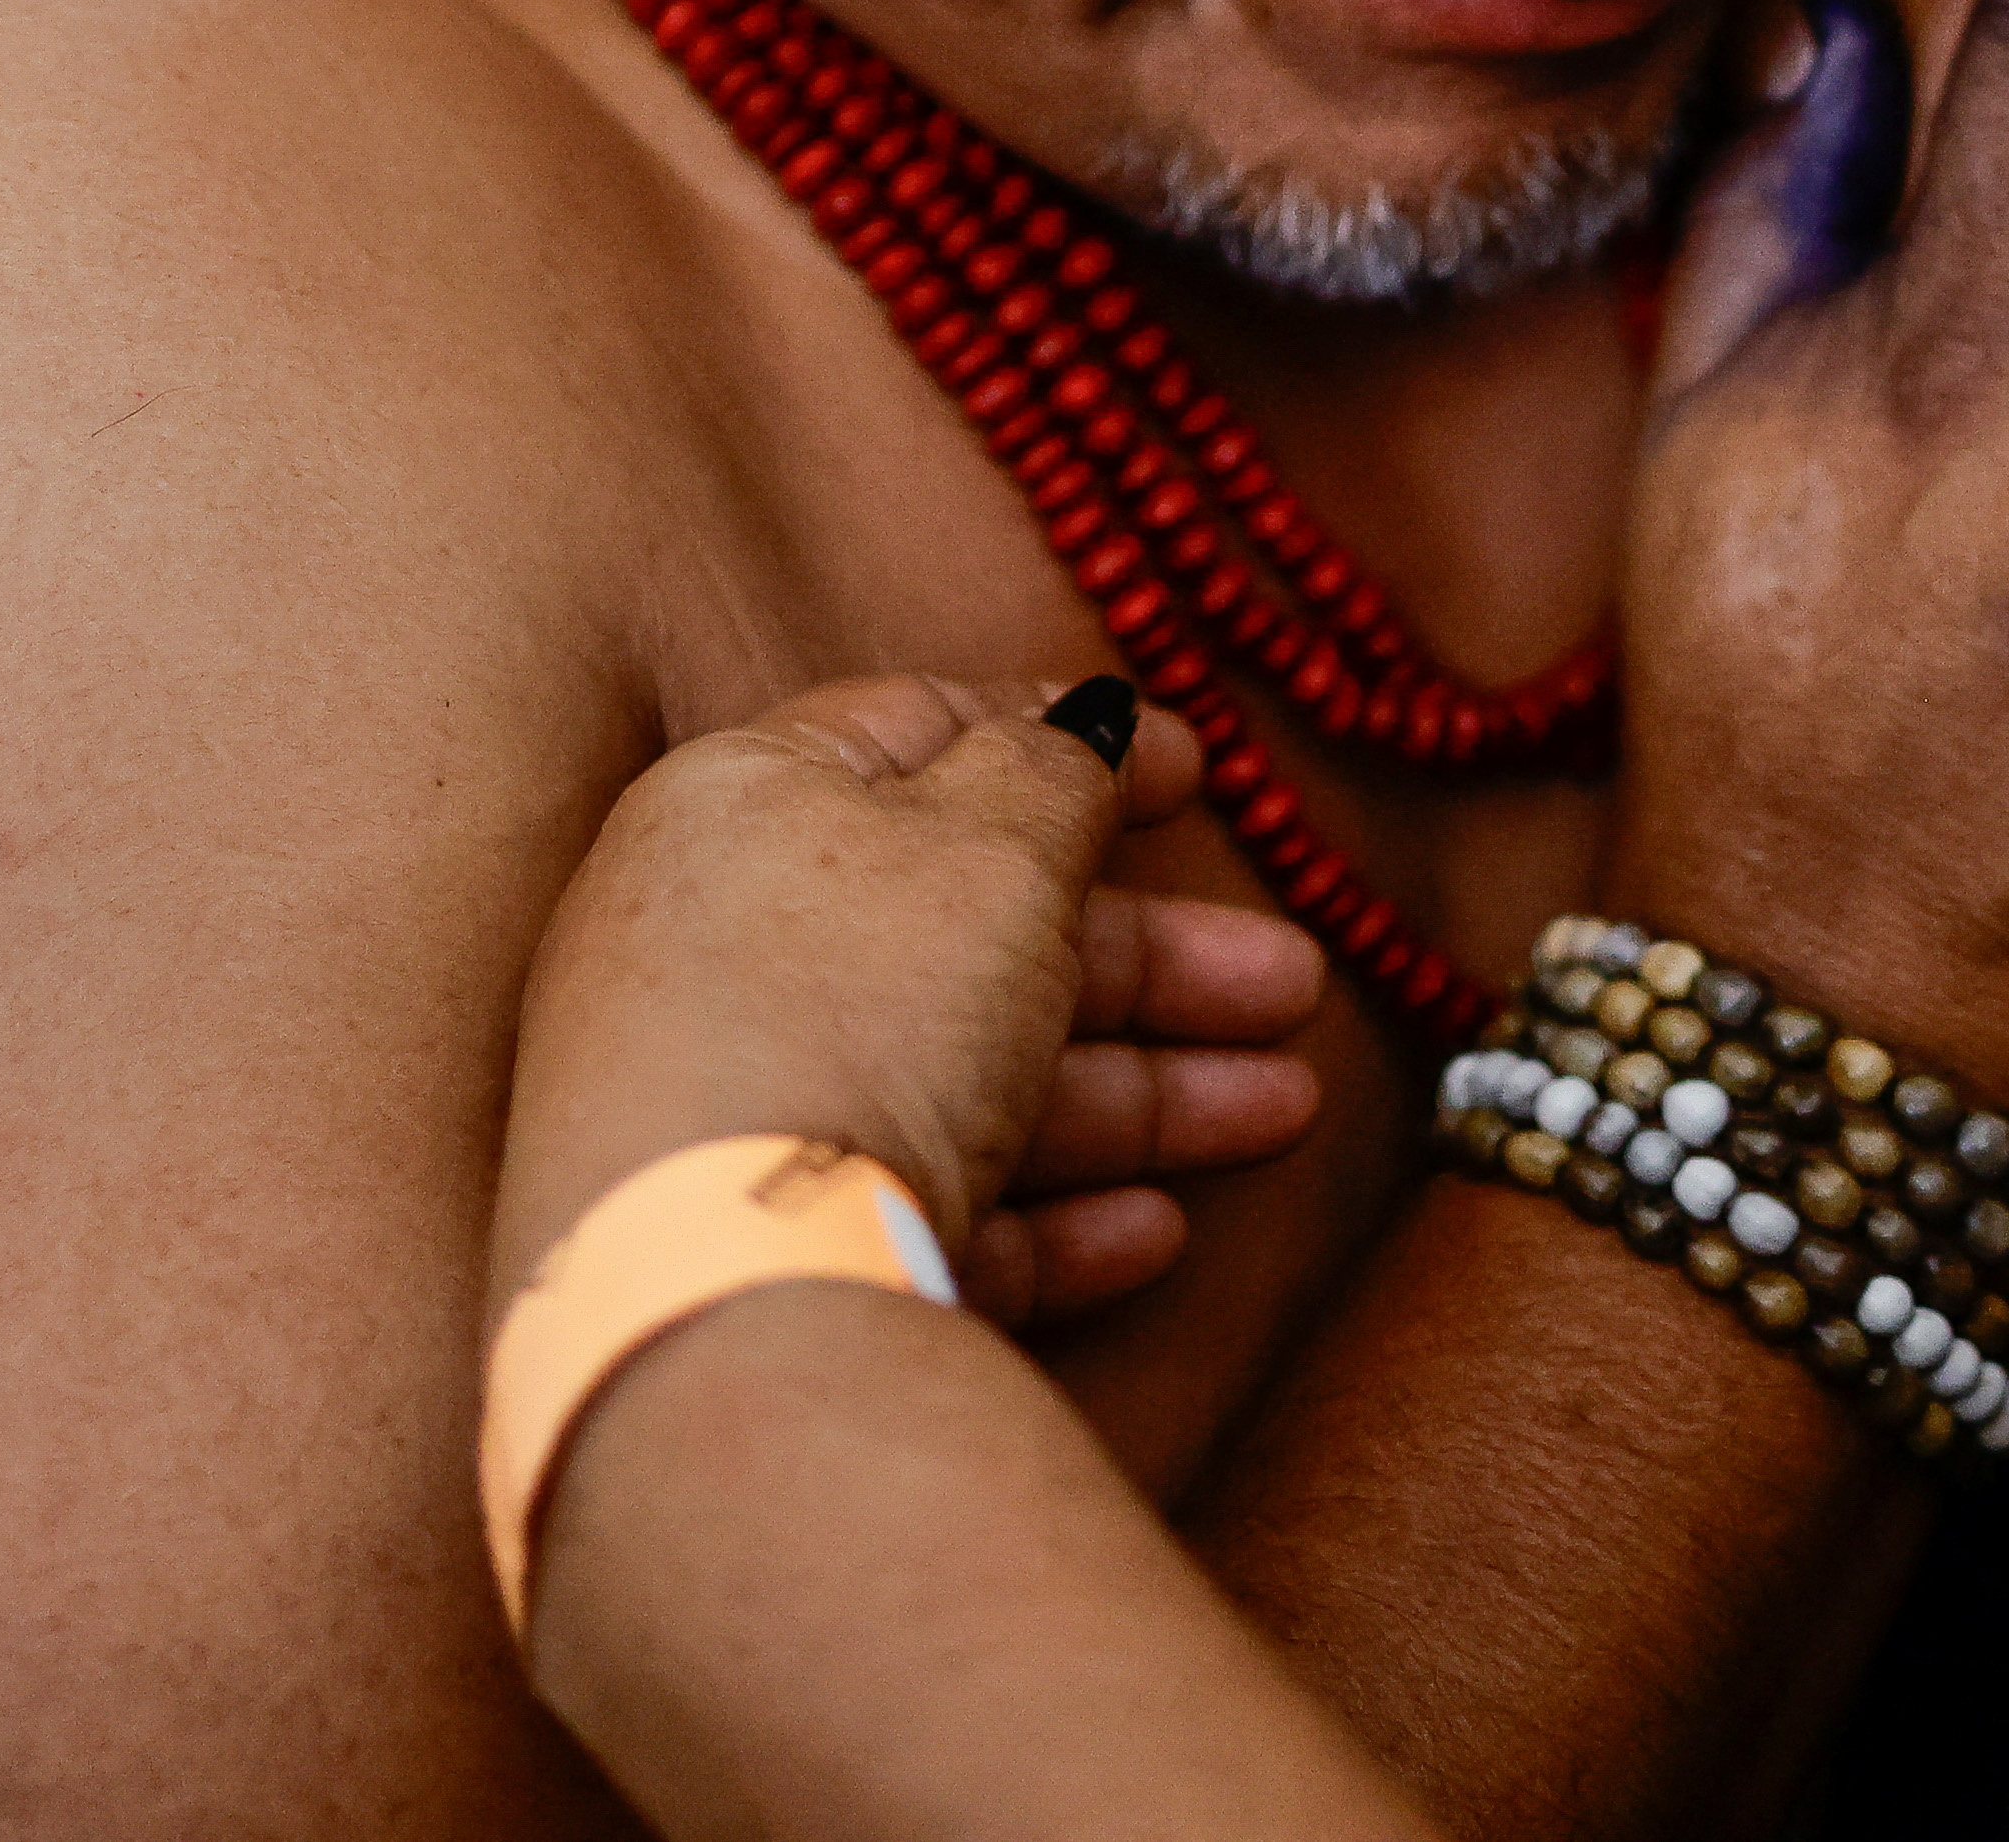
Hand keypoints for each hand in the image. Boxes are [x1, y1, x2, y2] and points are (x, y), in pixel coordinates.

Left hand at [494, 679, 1329, 1328]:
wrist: (717, 1290)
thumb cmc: (849, 1010)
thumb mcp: (992, 846)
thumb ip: (1055, 770)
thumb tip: (1081, 717)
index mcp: (749, 805)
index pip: (919, 737)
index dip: (1069, 743)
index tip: (1198, 772)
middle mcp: (727, 953)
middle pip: (975, 934)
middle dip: (1154, 964)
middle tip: (1290, 985)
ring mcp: (742, 1111)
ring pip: (974, 1081)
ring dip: (1144, 1095)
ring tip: (1283, 1111)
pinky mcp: (768, 1254)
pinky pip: (929, 1209)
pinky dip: (1052, 1214)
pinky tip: (1157, 1232)